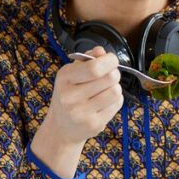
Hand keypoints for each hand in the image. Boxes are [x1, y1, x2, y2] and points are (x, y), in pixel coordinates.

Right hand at [30, 46, 122, 177]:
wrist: (61, 127)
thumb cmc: (70, 94)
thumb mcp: (71, 74)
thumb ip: (87, 60)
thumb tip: (101, 51)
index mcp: (64, 78)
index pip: (95, 68)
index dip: (110, 61)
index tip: (111, 60)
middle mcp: (70, 97)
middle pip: (110, 78)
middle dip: (114, 74)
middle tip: (109, 76)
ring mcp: (81, 113)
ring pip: (116, 91)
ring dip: (115, 88)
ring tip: (105, 90)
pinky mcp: (94, 125)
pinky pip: (117, 104)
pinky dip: (115, 101)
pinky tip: (104, 103)